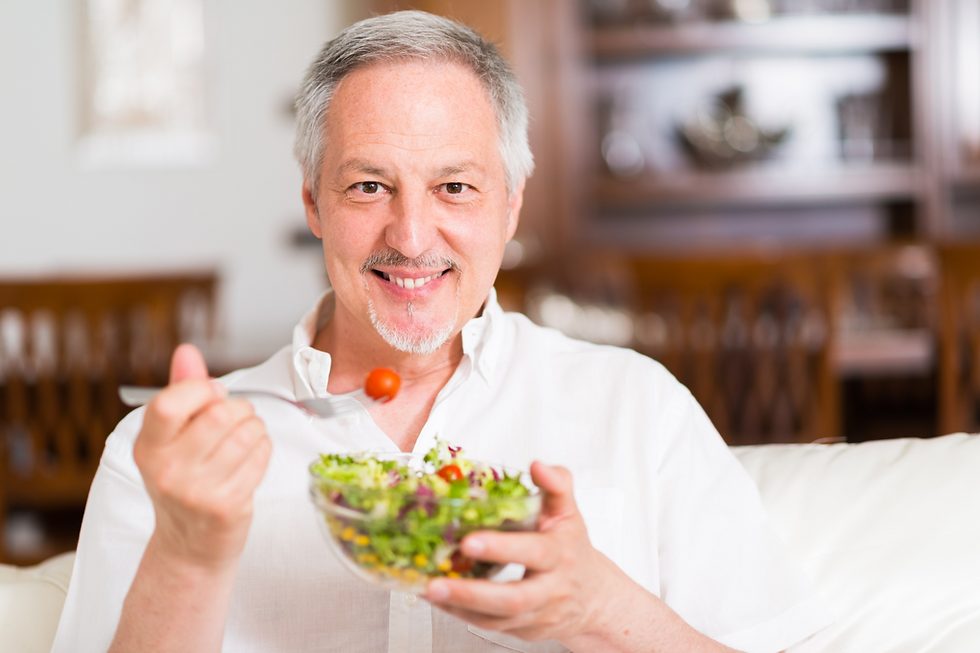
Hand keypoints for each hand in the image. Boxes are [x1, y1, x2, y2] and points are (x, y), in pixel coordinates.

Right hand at [132, 344, 271, 569]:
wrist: (189, 545)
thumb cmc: (185, 480)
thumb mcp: (172, 439)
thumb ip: (181, 391)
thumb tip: (187, 351)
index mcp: (148, 447)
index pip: (169, 403)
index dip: (201, 389)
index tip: (213, 394)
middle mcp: (166, 471)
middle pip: (219, 414)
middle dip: (239, 408)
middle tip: (238, 417)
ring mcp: (196, 492)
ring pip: (246, 433)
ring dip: (256, 428)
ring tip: (246, 437)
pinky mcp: (226, 506)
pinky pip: (261, 456)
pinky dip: (264, 450)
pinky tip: (252, 458)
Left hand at [424, 462, 641, 645]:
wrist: (593, 598)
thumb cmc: (572, 549)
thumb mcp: (568, 513)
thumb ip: (556, 485)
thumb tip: (537, 466)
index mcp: (561, 554)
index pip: (535, 552)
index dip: (503, 548)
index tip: (469, 541)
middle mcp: (550, 589)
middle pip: (514, 597)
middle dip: (473, 592)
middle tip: (436, 582)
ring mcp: (536, 614)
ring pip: (498, 618)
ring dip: (460, 606)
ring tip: (430, 589)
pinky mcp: (523, 630)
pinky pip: (490, 625)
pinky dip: (461, 614)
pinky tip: (440, 599)